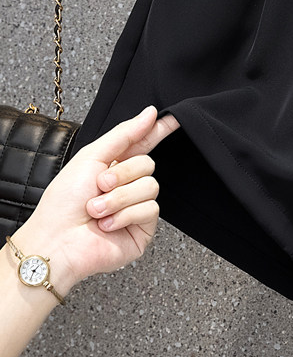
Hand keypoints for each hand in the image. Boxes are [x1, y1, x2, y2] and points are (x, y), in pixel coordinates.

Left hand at [12, 105, 180, 295]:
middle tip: (100, 185)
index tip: (173, 119)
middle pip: (148, 164)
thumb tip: (150, 114)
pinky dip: (125, 215)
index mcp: (114, 166)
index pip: (143, 143)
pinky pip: (150, 210)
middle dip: (122, 174)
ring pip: (151, 187)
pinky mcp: (144, 228)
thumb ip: (124, 134)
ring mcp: (137, 207)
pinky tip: (108, 224)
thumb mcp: (91, 157)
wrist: (57, 243)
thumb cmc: (63, 204)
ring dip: (119, 198)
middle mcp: (128, 186)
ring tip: (97, 210)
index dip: (158, 131)